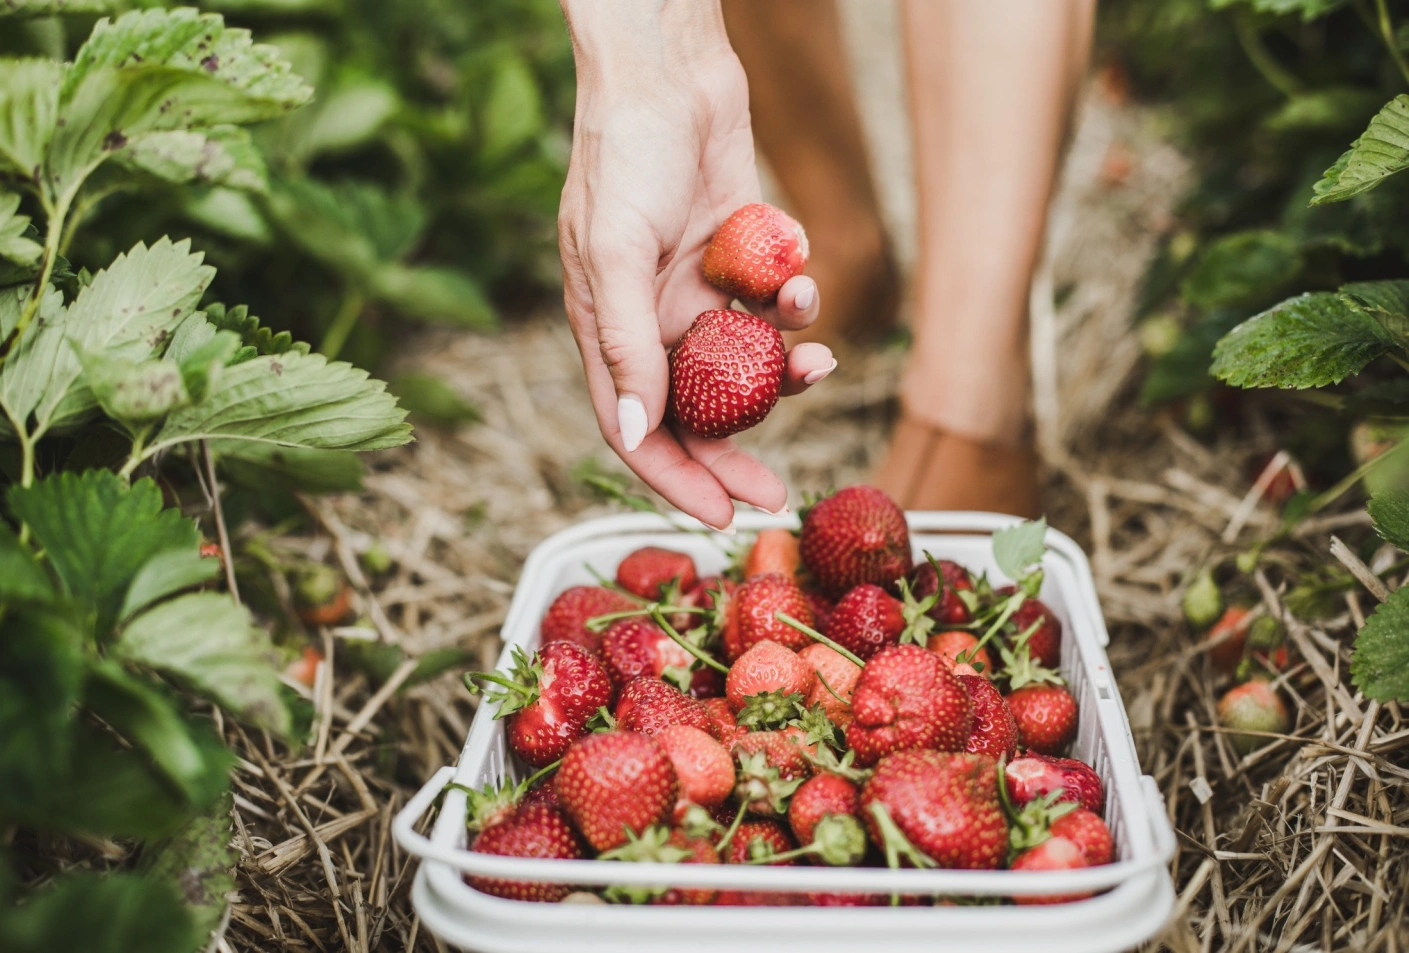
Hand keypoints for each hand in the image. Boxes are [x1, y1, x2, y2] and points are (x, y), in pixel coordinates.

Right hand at [558, 0, 835, 530]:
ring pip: (745, 360)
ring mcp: (697, 288)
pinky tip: (800, 275)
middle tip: (778, 493)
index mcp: (609, 327)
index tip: (721, 516)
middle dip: (737, 453)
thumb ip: (625, 342)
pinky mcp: (739, 256)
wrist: (669, 70)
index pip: (637, 428)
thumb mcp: (616, 251)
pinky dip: (793, 298)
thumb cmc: (625, 153)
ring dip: (785, 371)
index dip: (675, 478)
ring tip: (819, 363)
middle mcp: (652, 318)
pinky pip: (773, 300)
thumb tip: (637, 433)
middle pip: (695, 411)